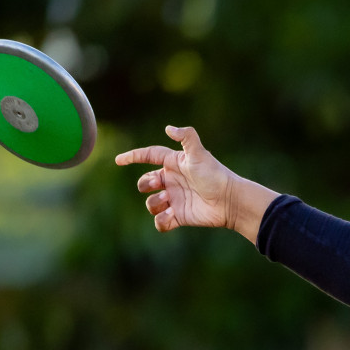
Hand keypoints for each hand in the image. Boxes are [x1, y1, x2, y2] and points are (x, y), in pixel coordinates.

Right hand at [115, 125, 276, 242]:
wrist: (230, 202)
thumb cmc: (215, 176)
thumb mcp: (199, 154)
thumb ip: (187, 137)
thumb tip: (168, 128)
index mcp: (175, 164)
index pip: (149, 156)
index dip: (133, 156)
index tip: (118, 161)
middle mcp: (173, 181)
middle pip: (145, 181)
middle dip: (144, 183)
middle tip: (158, 185)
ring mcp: (175, 199)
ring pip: (151, 203)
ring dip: (153, 203)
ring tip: (168, 202)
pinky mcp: (180, 216)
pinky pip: (161, 222)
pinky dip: (161, 221)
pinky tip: (171, 217)